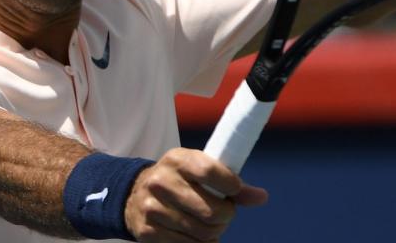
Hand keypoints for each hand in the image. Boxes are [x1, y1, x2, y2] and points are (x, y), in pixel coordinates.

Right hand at [124, 148, 267, 241]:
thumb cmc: (179, 180)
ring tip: (213, 224)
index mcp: (177, 160)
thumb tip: (261, 197)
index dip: (230, 185)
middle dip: (227, 215)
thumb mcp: (199, 170)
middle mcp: (161, 182)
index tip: (235, 190)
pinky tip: (198, 235)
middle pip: (210, 210)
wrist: (135, 194)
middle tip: (225, 212)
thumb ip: (230, 182)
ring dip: (215, 232)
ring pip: (202, 232)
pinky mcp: (148, 232)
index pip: (210, 172)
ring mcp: (152, 208)